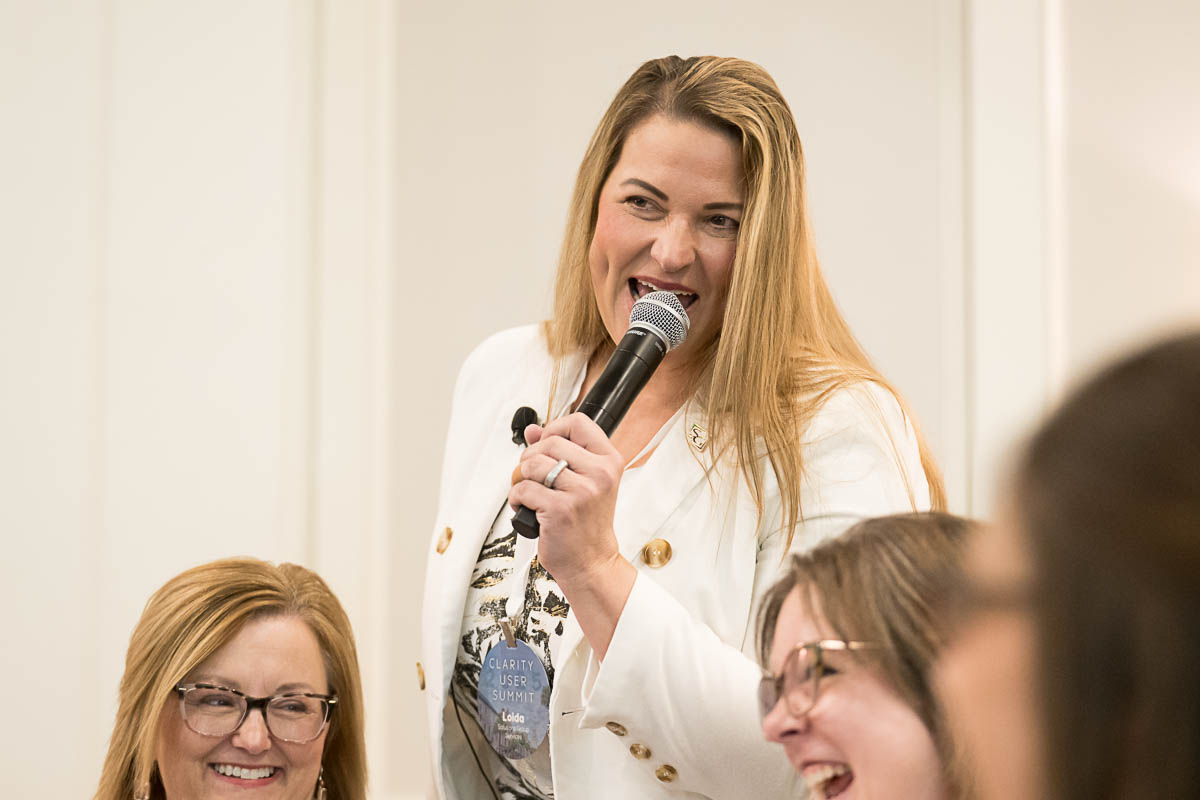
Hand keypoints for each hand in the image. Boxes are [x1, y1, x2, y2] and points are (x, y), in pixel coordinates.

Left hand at [508, 413, 624, 588]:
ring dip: (521, 477)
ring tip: (530, 492)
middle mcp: (599, 474)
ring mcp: (581, 492)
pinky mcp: (560, 509)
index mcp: (609, 462)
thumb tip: (533, 430)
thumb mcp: (585, 482)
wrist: (591, 561)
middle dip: (532, 457)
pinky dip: (517, 497)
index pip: (578, 423)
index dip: (555, 429)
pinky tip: (527, 507)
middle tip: (533, 475)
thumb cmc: (587, 524)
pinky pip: (523, 488)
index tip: (547, 446)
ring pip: (532, 464)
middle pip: (550, 442)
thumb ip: (561, 452)